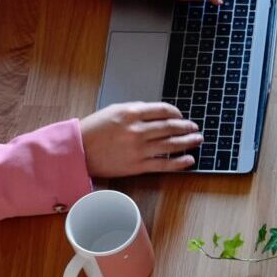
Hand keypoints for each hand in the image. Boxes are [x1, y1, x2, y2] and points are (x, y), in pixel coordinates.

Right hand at [80, 101, 201, 176]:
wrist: (78, 151)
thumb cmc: (93, 130)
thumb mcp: (113, 110)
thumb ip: (136, 109)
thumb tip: (157, 113)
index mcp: (131, 113)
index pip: (162, 110)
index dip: (176, 113)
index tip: (181, 115)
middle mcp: (137, 130)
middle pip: (170, 127)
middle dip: (186, 127)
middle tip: (195, 128)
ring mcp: (138, 149)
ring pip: (170, 145)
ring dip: (188, 142)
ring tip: (197, 140)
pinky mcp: (137, 166)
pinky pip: (164, 164)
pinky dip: (179, 162)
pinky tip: (189, 160)